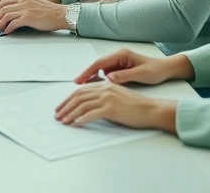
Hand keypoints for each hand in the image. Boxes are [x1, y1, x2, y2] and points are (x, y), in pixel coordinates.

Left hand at [0, 0, 66, 33]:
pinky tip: (6, 31)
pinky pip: (13, 23)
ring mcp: (25, 8)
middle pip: (2, 7)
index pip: (5, 0)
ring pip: (5, 15)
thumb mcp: (34, 2)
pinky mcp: (28, 17)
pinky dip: (8, 28)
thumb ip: (23, 4)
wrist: (60, 14)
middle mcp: (23, 0)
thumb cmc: (49, 11)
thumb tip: (11, 13)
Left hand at [54, 82, 176, 132]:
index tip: (61, 106)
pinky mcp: (111, 109)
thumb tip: (89, 105)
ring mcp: (108, 98)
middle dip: (65, 106)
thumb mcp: (118, 96)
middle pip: (79, 96)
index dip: (69, 98)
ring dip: (70, 114)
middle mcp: (105, 89)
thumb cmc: (137, 106)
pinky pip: (91, 114)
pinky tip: (75, 124)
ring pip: (82, 105)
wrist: (151, 109)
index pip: (81, 90)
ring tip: (63, 121)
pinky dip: (81, 119)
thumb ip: (104, 97)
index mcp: (105, 85)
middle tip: (57, 115)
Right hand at [74, 49, 194, 84]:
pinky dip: (99, 80)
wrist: (166, 69)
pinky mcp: (120, 68)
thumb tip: (108, 78)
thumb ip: (124, 76)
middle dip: (86, 74)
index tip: (79, 80)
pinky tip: (94, 86)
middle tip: (76, 84)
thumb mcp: (141, 74)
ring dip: (91, 78)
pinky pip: (106, 74)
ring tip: (82, 88)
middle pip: (97, 65)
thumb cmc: (155, 70)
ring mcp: (118, 62)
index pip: (100, 63)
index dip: (88, 71)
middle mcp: (117, 57)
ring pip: (100, 70)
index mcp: (121, 55)